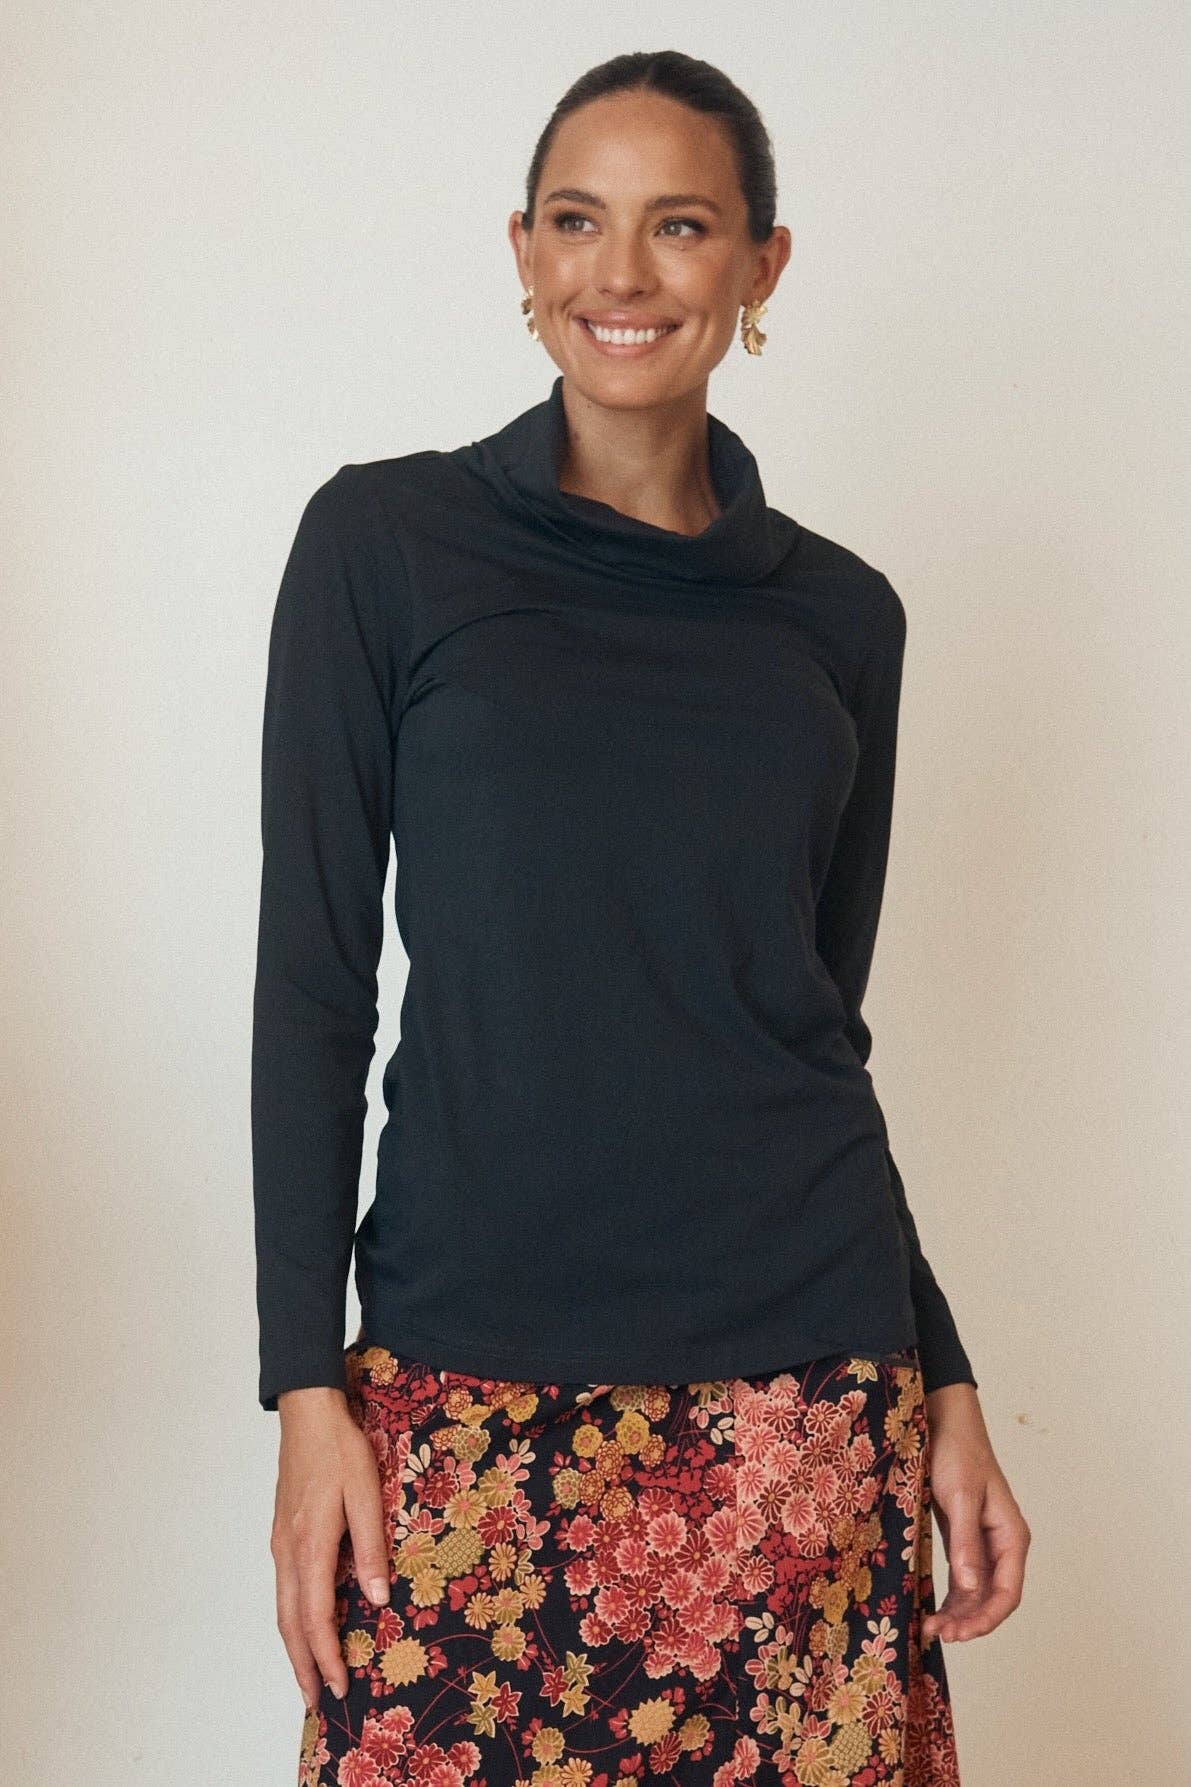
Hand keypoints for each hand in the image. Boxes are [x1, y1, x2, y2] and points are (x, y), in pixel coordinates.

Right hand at [270, 1386, 391, 1707]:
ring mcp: (281, 1543)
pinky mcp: (282, 1533)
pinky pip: (285, 1588)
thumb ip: (370, 1547)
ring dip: (295, 1646)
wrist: (307, 1413)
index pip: (316, 1617)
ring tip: (309, 1674)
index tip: (340, 1686)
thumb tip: (376, 1599)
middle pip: (291, 1623)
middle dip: (304, 1665)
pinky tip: (306, 1623)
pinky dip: (293, 1617)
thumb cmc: (341, 1449)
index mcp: (311, 1545)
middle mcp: (289, 1551)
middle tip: (318, 1701)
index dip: (327, 1656)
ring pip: (284, 1608)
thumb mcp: (366, 1493)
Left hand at [920, 1383, 1030, 1646]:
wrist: (943, 1420)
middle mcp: (1001, 1543)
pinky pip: (962, 1576)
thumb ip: (965, 1543)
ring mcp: (982, 1541)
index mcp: (1011, 1535)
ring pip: (976, 1591)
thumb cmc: (956, 1452)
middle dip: (969, 1621)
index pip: (1008, 1592)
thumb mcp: (959, 1496)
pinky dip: (951, 1596)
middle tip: (936, 1634)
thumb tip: (969, 1589)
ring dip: (959, 1613)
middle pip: (992, 1597)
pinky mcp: (962, 1536)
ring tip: (931, 1629)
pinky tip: (933, 1609)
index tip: (960, 1633)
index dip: (987, 1619)